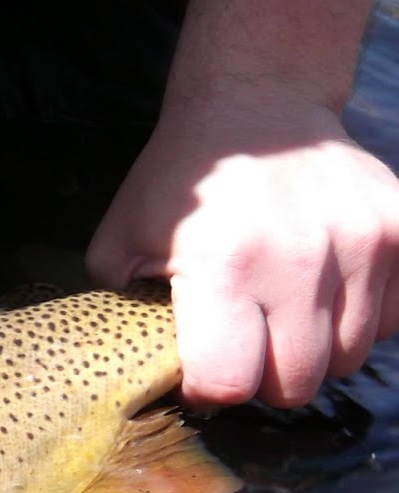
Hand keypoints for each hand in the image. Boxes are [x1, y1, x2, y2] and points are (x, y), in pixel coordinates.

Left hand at [87, 93, 398, 405]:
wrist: (256, 102)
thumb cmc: (181, 183)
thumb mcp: (120, 243)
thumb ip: (126, 313)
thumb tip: (145, 372)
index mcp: (224, 267)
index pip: (230, 383)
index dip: (211, 390)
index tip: (202, 369)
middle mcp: (300, 258)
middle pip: (297, 384)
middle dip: (266, 379)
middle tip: (246, 344)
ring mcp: (361, 242)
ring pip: (349, 358)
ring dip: (316, 351)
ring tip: (283, 312)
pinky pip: (392, 318)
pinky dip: (360, 320)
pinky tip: (324, 292)